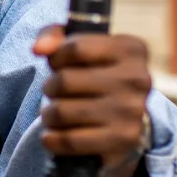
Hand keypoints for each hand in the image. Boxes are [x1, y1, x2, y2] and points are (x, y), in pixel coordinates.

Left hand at [33, 26, 151, 169]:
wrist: (124, 118)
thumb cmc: (94, 73)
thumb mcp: (80, 46)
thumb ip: (55, 35)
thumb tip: (39, 48)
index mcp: (131, 49)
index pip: (75, 48)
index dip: (56, 57)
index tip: (58, 65)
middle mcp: (138, 79)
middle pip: (65, 80)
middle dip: (49, 87)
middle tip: (54, 92)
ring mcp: (132, 112)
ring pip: (62, 112)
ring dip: (48, 114)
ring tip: (54, 113)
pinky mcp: (122, 141)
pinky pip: (70, 141)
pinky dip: (52, 140)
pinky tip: (53, 136)